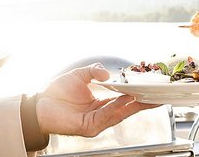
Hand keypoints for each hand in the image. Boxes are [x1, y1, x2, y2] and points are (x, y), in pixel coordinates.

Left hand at [36, 64, 158, 136]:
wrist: (39, 104)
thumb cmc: (57, 92)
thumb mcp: (78, 75)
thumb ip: (93, 71)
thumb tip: (107, 73)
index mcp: (101, 103)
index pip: (124, 100)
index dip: (138, 95)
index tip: (151, 89)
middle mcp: (101, 114)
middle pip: (127, 109)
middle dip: (143, 102)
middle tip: (159, 95)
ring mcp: (97, 122)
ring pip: (120, 113)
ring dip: (133, 105)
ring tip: (145, 96)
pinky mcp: (90, 127)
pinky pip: (106, 116)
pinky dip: (116, 108)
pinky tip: (124, 101)